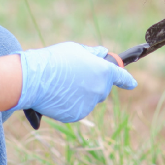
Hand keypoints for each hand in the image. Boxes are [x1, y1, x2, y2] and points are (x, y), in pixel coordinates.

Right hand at [13, 42, 135, 124]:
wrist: (32, 79)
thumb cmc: (53, 60)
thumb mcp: (75, 49)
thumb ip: (92, 53)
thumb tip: (103, 53)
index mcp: (103, 71)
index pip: (120, 76)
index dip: (126, 80)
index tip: (132, 84)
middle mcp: (100, 89)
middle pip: (102, 88)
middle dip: (94, 83)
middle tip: (75, 76)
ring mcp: (89, 104)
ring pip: (89, 100)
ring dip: (80, 94)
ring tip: (61, 84)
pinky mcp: (77, 114)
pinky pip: (77, 109)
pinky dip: (70, 103)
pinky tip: (57, 95)